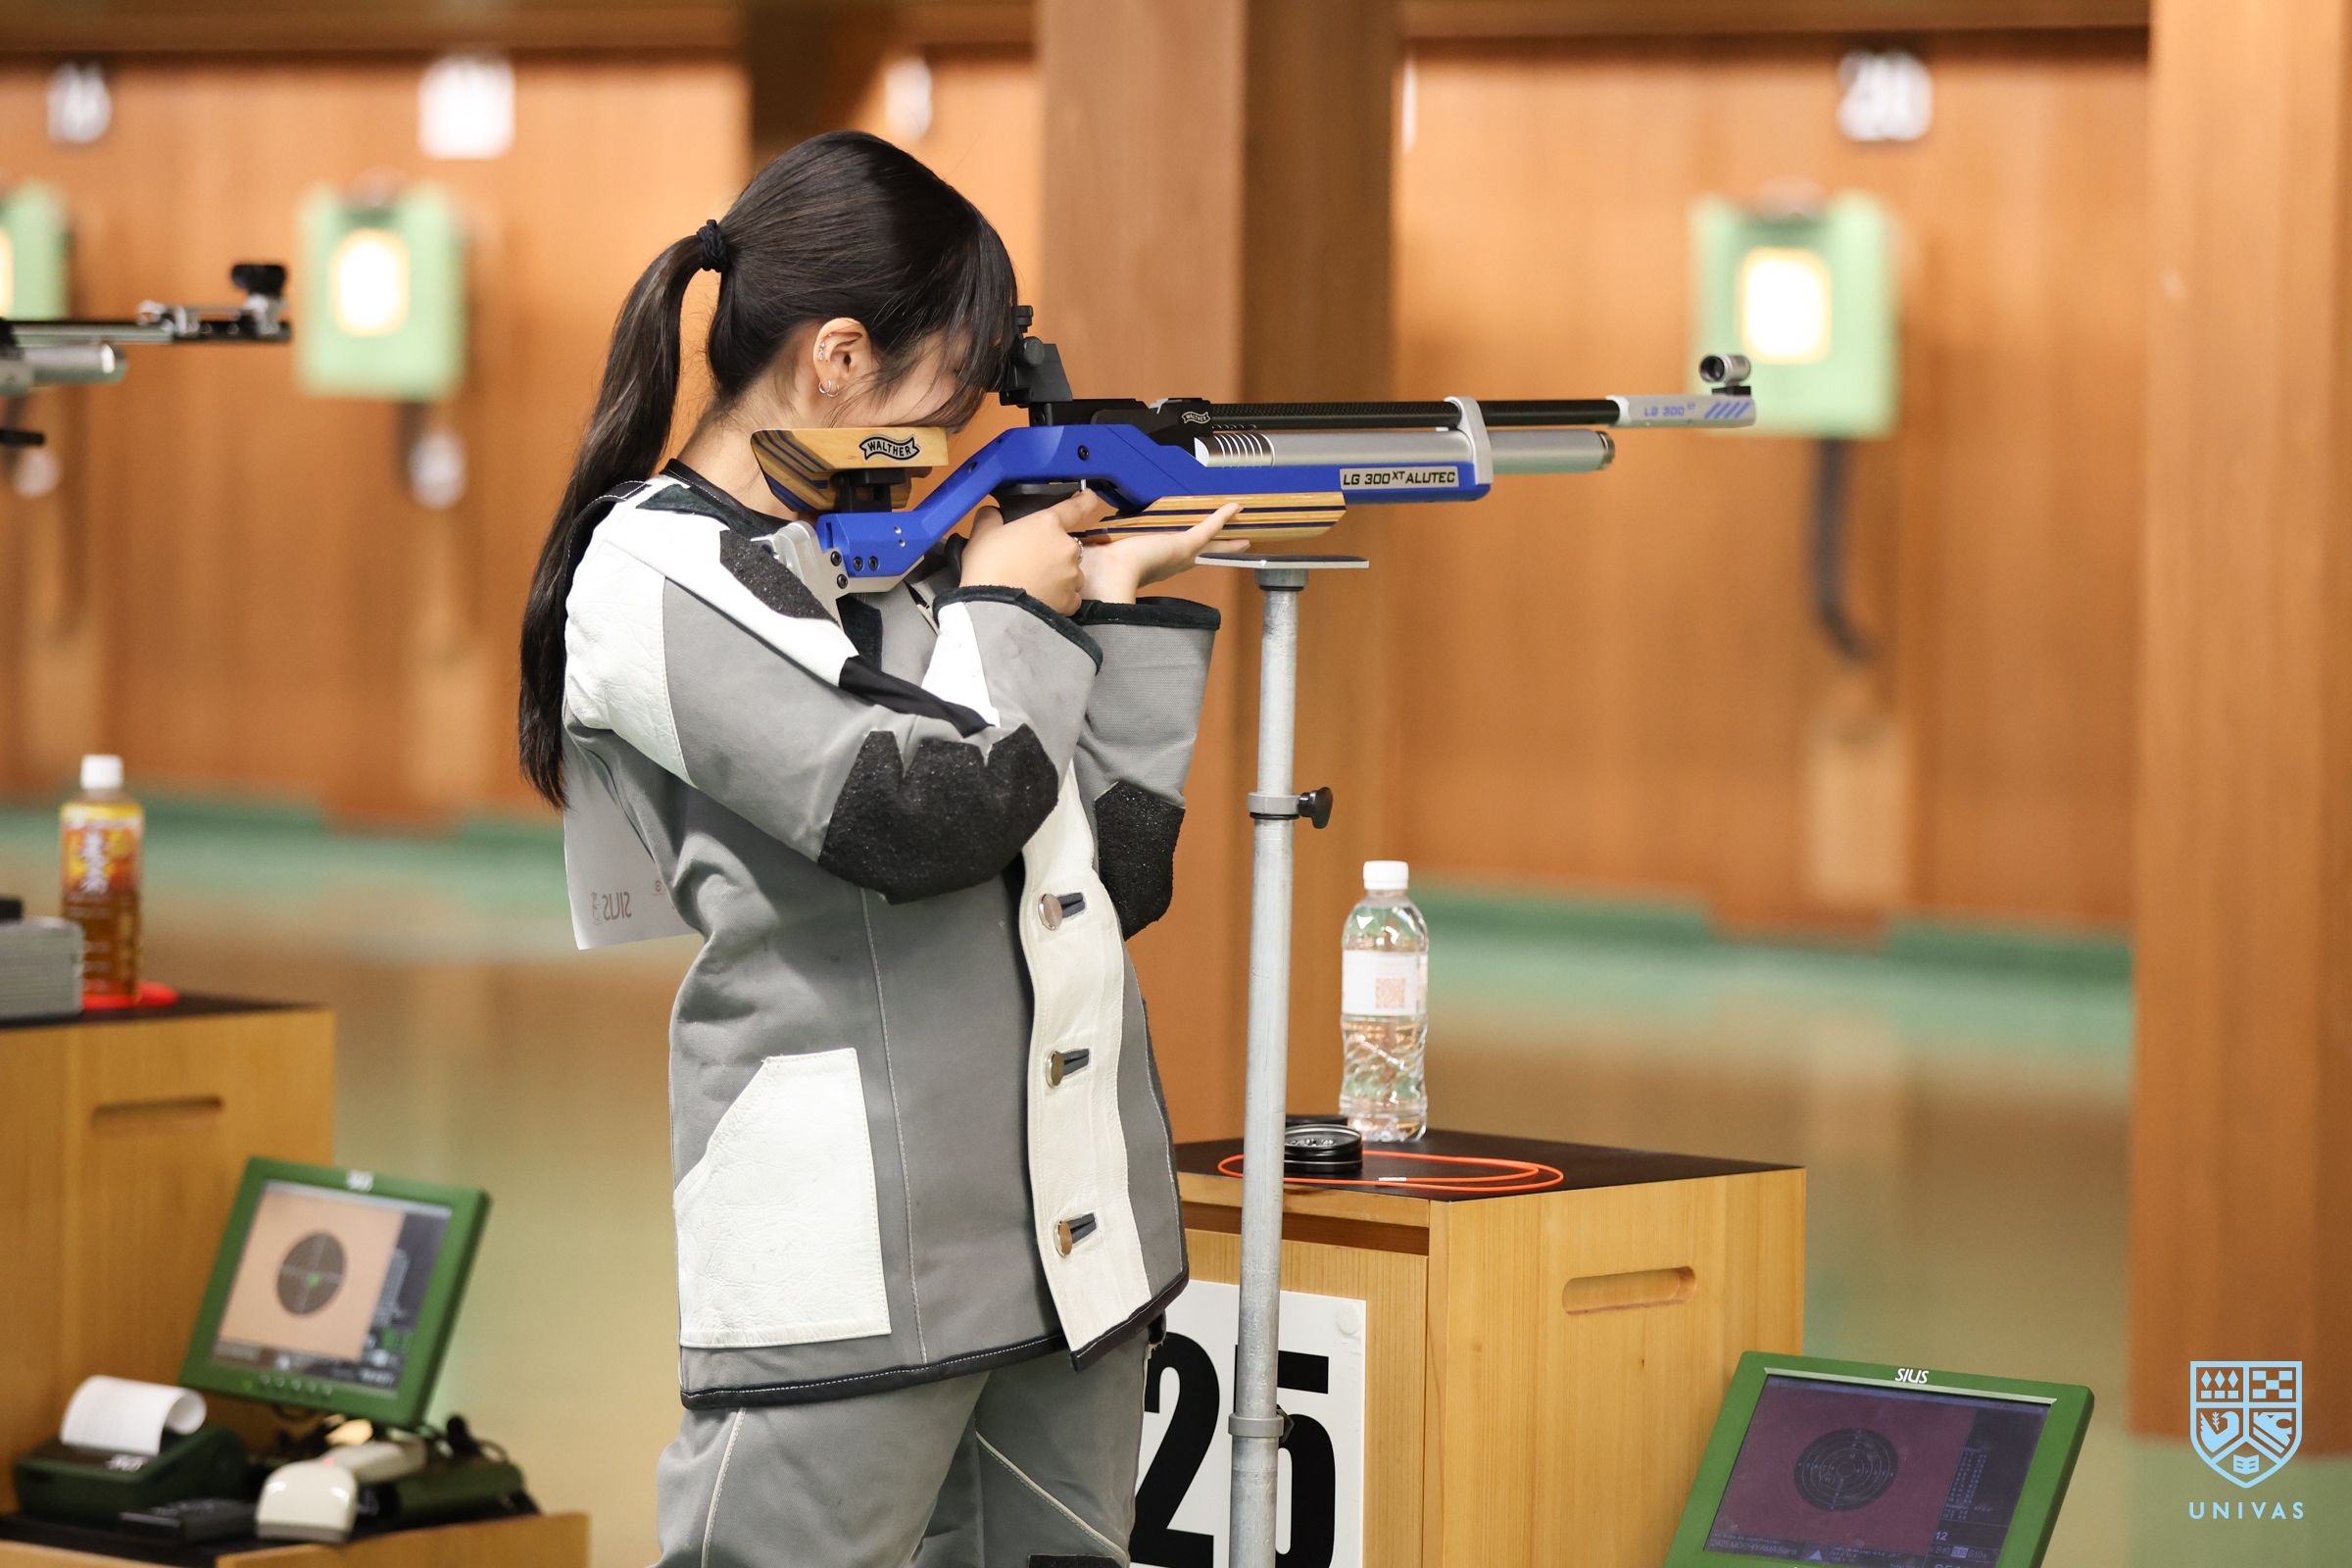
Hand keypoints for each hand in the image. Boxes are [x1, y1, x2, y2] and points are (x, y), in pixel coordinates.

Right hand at [960, 489, 1112, 615]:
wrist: (992, 609)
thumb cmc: (986, 567)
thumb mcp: (982, 535)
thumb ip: (991, 518)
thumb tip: (993, 512)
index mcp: (1048, 524)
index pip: (1075, 507)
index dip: (1085, 500)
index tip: (1090, 497)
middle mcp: (1067, 546)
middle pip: (1067, 545)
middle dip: (1053, 552)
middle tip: (1029, 562)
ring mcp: (1072, 575)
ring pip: (1071, 571)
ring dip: (1058, 575)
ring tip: (1034, 584)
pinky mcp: (1071, 600)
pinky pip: (1070, 596)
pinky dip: (1060, 597)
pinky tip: (1042, 599)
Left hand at [1078, 504, 1241, 604]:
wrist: (1106, 575)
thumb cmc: (1095, 571)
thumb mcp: (1096, 551)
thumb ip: (1095, 544)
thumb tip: (1082, 538)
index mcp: (1147, 567)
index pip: (1170, 558)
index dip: (1185, 552)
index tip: (1193, 549)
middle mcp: (1166, 563)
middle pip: (1200, 555)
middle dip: (1217, 550)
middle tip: (1235, 545)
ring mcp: (1178, 556)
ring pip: (1210, 545)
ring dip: (1226, 539)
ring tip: (1245, 536)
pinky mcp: (1184, 546)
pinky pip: (1207, 529)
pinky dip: (1220, 517)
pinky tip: (1234, 507)